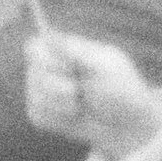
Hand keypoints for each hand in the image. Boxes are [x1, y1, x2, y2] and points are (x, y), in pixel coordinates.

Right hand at [24, 31, 161, 160]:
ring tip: (83, 106)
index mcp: (63, 51)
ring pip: (36, 99)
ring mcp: (43, 92)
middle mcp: (48, 70)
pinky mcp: (42, 114)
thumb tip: (50, 36)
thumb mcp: (107, 66)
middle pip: (34, 75)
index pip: (34, 47)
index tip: (67, 69)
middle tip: (81, 92)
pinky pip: (39, 116)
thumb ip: (78, 51)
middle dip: (60, 88)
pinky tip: (75, 118)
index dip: (44, 59)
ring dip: (64, 107)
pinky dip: (60, 120)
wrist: (128, 124)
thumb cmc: (122, 90)